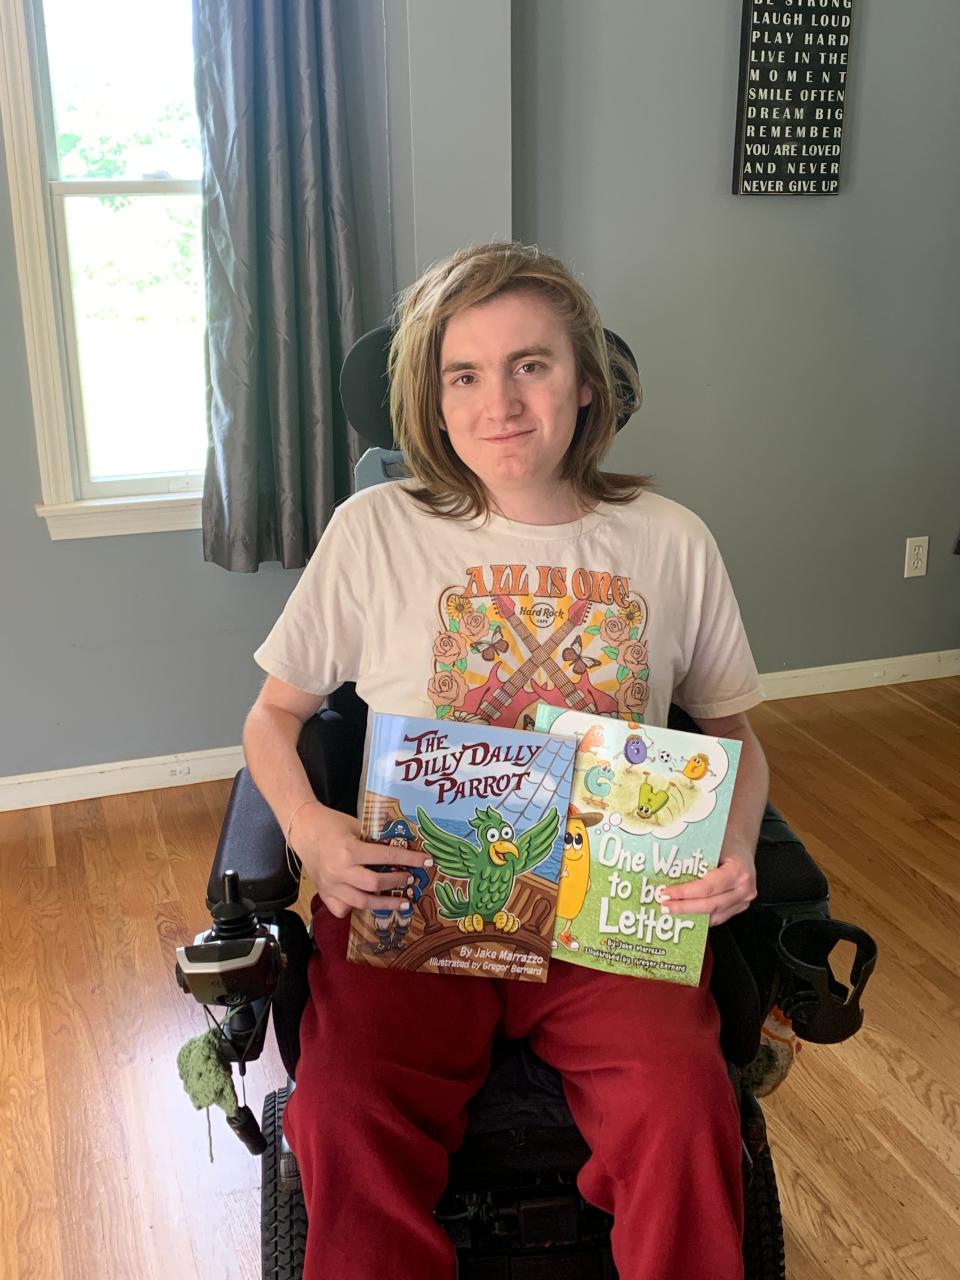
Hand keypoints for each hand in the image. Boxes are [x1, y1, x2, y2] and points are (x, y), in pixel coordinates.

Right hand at [288, 802, 433, 918]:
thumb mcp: (356, 825)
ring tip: (402, 902)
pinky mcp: (324, 893)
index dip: (409, 859)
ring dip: (385, 904)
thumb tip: (403, 845)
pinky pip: (341, 909)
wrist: (303, 829)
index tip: (426, 861)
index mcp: (349, 850)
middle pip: (375, 884)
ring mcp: (330, 885)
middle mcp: (339, 871)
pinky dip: (354, 909)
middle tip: (410, 879)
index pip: (385, 857)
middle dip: (397, 882)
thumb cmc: (332, 823)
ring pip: (361, 903)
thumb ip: (376, 838)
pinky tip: (366, 904)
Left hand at [659, 845, 756, 927]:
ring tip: (671, 910)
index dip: (685, 893)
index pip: (707, 887)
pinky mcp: (740, 907)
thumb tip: (666, 869)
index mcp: (737, 871)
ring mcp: (744, 900)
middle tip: (665, 905)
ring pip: (714, 915)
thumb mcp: (711, 843)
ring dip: (691, 915)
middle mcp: (744, 889)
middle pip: (710, 905)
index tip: (667, 893)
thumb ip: (694, 859)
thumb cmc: (726, 841)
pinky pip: (718, 917)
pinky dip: (701, 917)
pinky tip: (686, 913)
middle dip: (684, 907)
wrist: (742, 845)